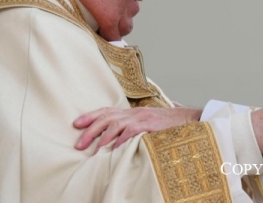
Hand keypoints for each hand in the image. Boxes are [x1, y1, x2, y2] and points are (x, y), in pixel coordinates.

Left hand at [73, 106, 201, 152]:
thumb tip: (120, 138)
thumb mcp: (147, 121)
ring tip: (94, 151)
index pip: (106, 110)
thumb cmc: (167, 123)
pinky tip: (114, 150)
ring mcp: (141, 118)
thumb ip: (134, 126)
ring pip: (115, 124)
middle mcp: (134, 112)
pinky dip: (121, 141)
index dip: (90, 116)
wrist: (187, 119)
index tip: (76, 124)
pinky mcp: (149, 125)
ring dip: (102, 138)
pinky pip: (131, 132)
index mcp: (131, 111)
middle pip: (106, 117)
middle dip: (90, 130)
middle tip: (78, 144)